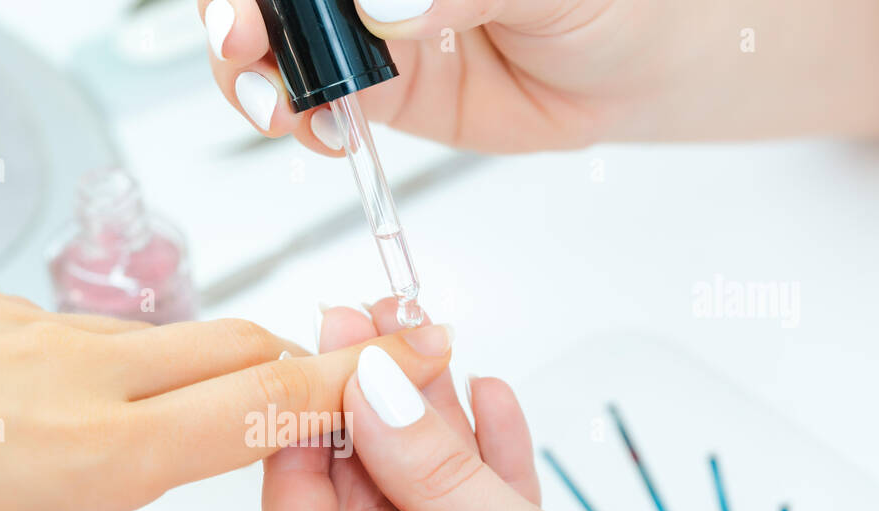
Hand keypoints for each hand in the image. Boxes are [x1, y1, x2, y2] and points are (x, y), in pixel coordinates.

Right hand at [202, 0, 878, 152]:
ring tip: (280, 101)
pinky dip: (300, 122)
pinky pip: (312, 104)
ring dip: (252, 72)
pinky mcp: (376, 85)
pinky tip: (323, 130)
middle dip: (235, 13)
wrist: (643, 66)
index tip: (254, 3)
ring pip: (271, 41)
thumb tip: (388, 8)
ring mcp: (365, 22)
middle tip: (245, 41)